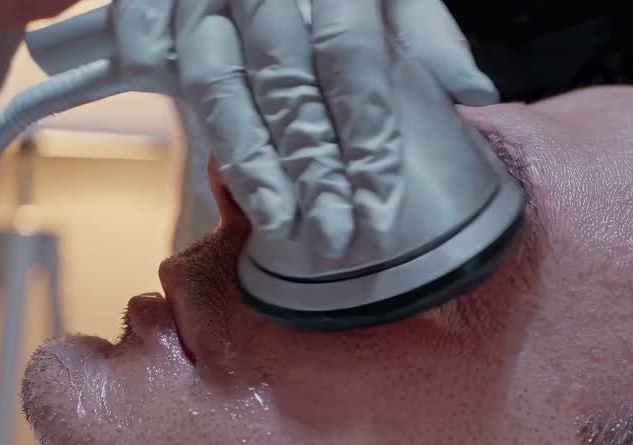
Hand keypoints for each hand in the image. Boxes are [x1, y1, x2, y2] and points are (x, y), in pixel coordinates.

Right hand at [106, 0, 498, 255]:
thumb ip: (424, 28)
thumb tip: (475, 93)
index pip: (352, 61)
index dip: (367, 139)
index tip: (381, 208)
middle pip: (288, 87)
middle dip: (313, 170)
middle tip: (334, 235)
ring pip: (222, 88)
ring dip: (251, 163)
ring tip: (280, 222)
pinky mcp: (157, 11)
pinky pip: (164, 70)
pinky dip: (195, 128)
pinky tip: (220, 177)